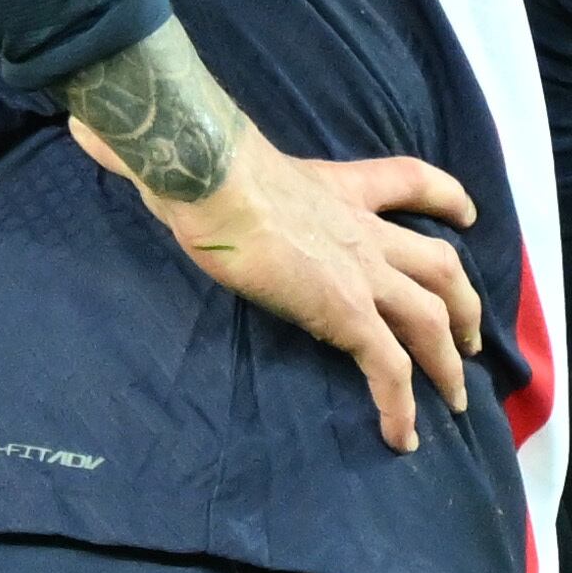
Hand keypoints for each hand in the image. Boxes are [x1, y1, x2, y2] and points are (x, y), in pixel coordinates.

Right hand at [69, 109, 479, 452]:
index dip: (447, 198)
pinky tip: (403, 437)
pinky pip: (392, 368)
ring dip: (448, 363)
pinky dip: (404, 405)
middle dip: (465, 304)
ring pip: (433, 320)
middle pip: (442, 264)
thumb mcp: (213, 158)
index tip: (468, 212)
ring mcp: (362, 272)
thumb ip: (186, 156)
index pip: (410, 182)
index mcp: (340, 190)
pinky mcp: (349, 312)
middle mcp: (363, 231)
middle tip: (470, 341)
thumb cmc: (202, 165)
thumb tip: (100, 135)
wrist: (212, 179)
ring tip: (453, 401)